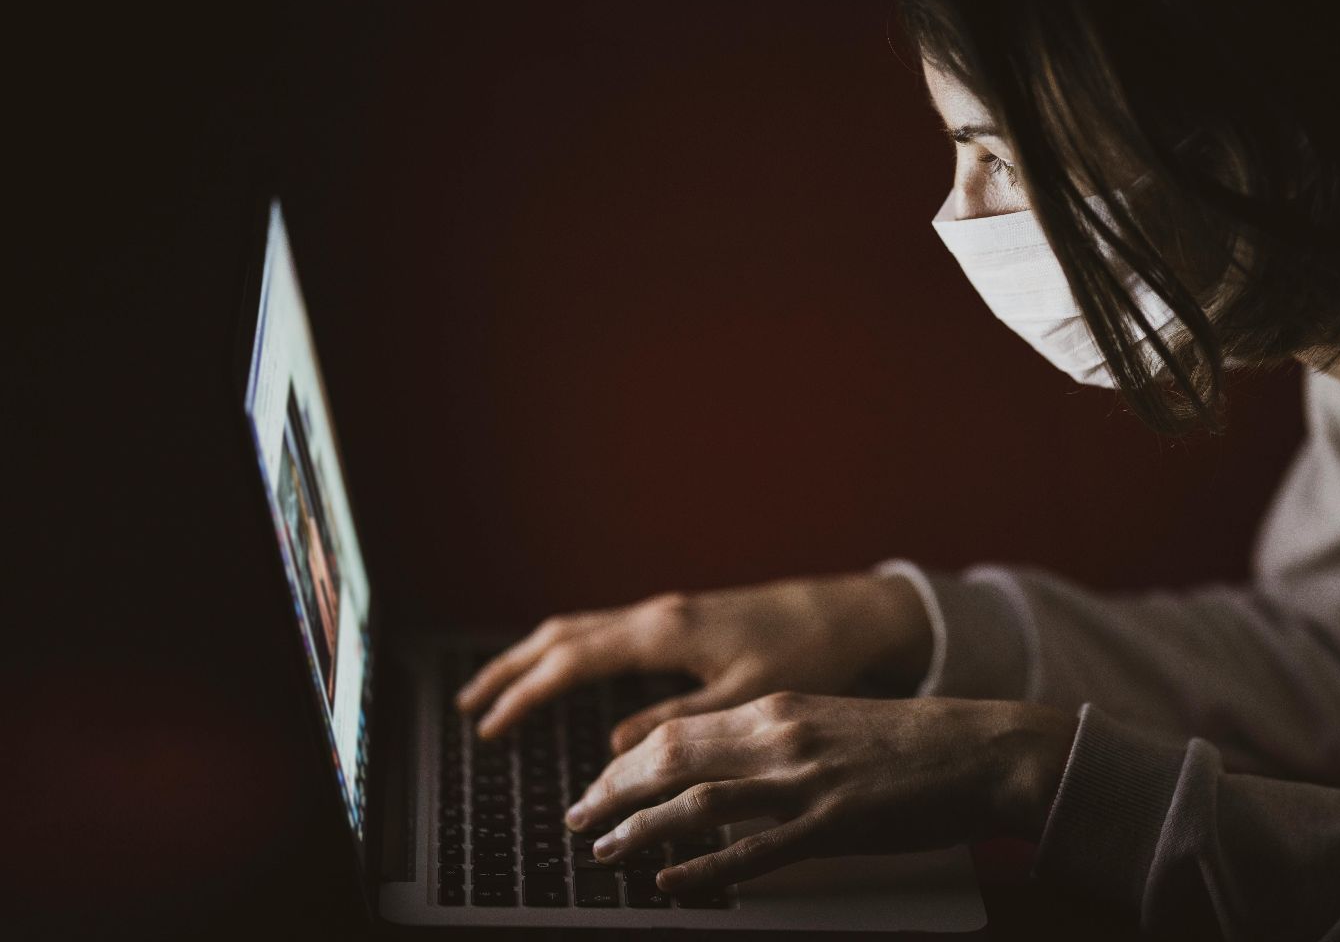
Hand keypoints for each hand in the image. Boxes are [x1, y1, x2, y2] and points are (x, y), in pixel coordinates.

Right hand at [455, 574, 932, 743]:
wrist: (852, 614)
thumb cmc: (809, 653)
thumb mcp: (747, 698)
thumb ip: (679, 724)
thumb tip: (616, 745)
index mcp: (665, 632)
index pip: (571, 661)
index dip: (525, 695)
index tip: (490, 727)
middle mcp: (658, 614)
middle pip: (562, 636)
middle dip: (511, 670)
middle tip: (469, 707)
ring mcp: (668, 613)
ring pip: (581, 628)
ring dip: (535, 657)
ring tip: (501, 690)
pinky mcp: (682, 620)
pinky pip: (606, 631)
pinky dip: (570, 651)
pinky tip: (567, 673)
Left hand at [566, 693, 1076, 893]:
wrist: (983, 751)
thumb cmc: (912, 743)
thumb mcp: (830, 723)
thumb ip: (774, 740)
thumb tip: (718, 769)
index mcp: (778, 709)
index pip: (676, 730)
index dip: (623, 761)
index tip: (596, 784)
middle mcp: (781, 737)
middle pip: (670, 759)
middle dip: (612, 790)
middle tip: (578, 818)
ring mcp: (804, 783)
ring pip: (697, 802)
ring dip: (640, 829)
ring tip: (605, 851)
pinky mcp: (831, 826)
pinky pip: (750, 851)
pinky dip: (701, 868)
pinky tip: (669, 882)